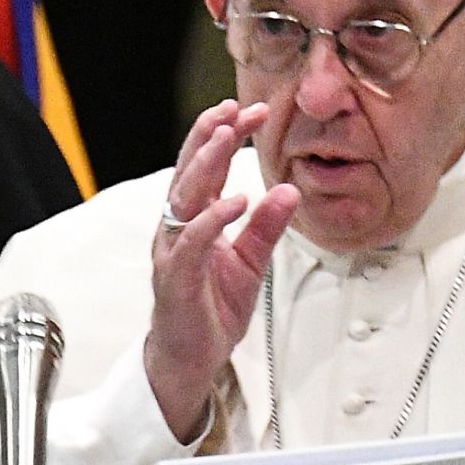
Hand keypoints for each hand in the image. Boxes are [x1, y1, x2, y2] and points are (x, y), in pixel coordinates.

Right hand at [144, 99, 299, 440]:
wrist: (191, 356)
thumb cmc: (212, 307)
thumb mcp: (251, 262)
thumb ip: (267, 226)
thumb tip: (292, 190)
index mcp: (195, 219)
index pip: (209, 167)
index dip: (226, 135)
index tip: (252, 110)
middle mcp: (178, 227)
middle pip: (190, 170)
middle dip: (211, 136)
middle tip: (235, 109)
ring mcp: (173, 250)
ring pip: (184, 197)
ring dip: (206, 163)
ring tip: (229, 136)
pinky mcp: (176, 276)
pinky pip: (193, 240)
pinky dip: (214, 218)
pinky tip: (237, 200)